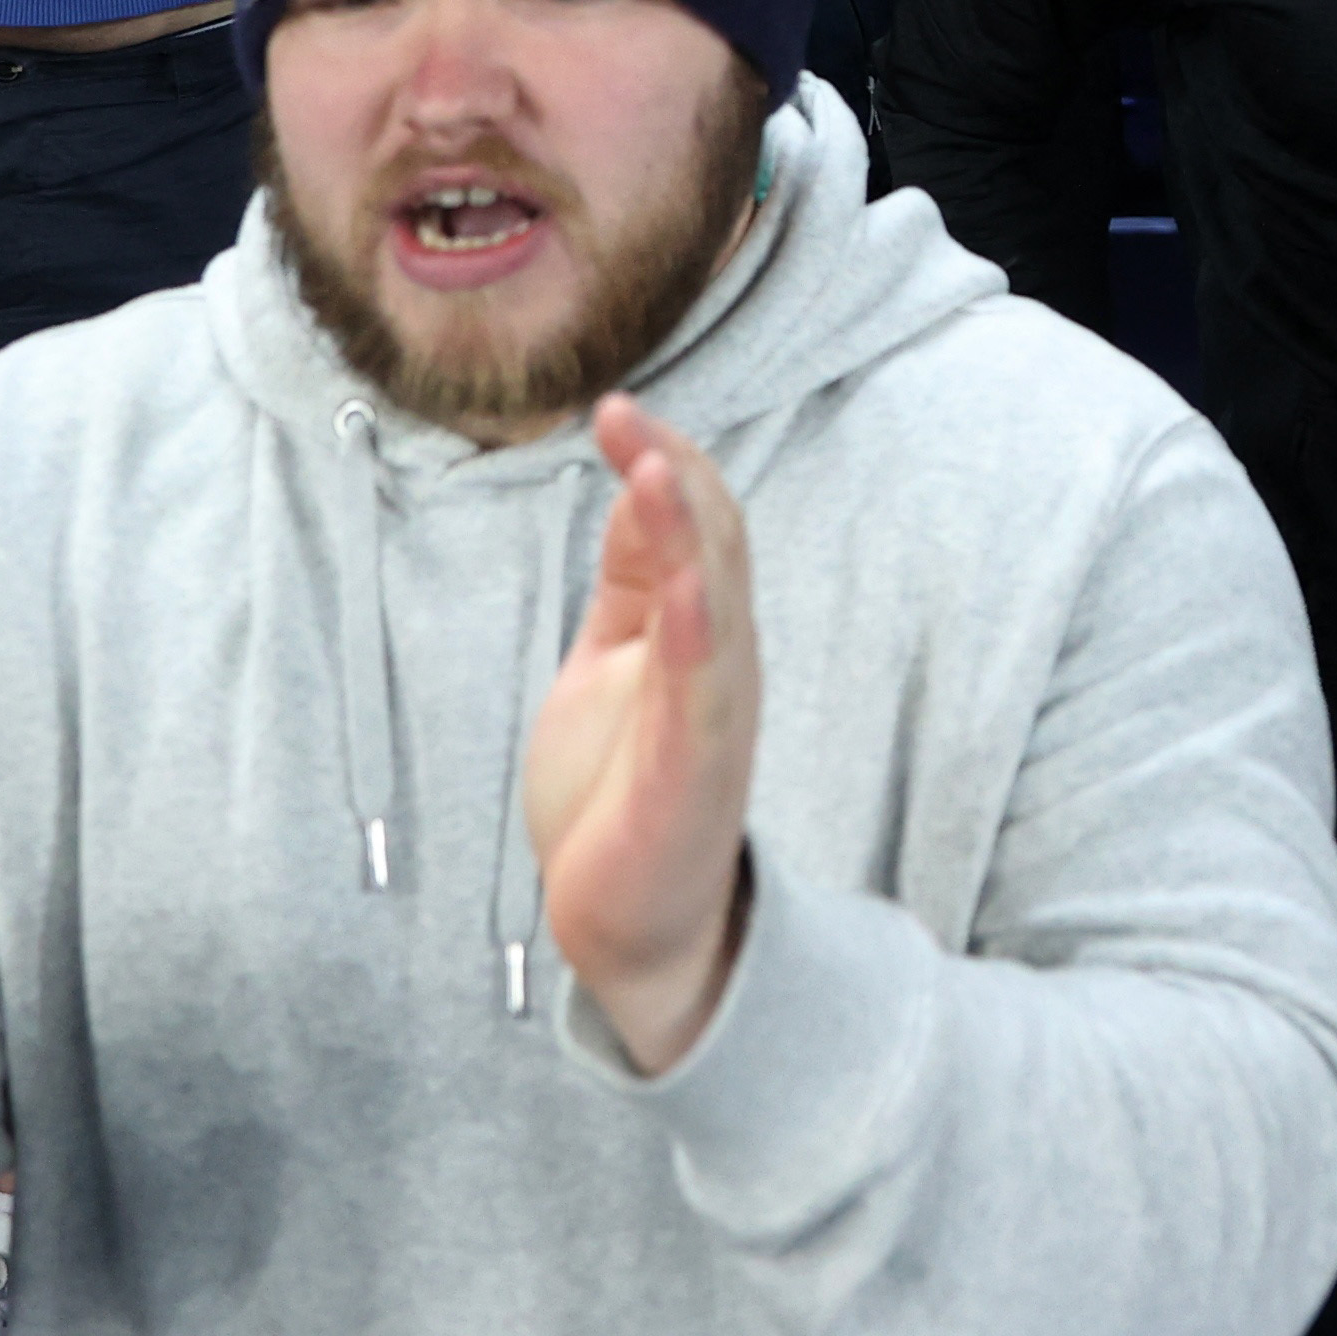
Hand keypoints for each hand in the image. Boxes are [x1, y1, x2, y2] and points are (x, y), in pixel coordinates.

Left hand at [522, 394, 761, 1074]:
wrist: (627, 926)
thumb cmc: (618, 791)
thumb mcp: (616, 658)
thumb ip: (636, 580)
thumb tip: (642, 482)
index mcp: (701, 633)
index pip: (700, 524)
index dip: (665, 462)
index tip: (617, 409)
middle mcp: (720, 664)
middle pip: (718, 548)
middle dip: (675, 475)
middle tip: (626, 414)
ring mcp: (712, 721)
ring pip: (716, 608)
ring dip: (689, 536)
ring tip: (652, 469)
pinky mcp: (691, 780)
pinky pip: (701, 699)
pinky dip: (698, 638)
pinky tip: (686, 590)